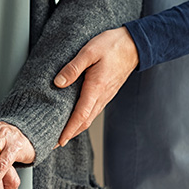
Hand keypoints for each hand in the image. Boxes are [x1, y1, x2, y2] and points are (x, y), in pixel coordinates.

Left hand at [54, 27, 137, 145]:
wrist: (134, 45)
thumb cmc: (112, 46)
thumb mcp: (89, 52)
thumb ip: (73, 68)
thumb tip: (58, 83)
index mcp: (96, 88)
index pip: (80, 116)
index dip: (69, 130)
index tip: (59, 141)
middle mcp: (101, 96)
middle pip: (84, 122)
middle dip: (69, 134)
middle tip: (54, 143)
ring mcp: (105, 96)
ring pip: (89, 118)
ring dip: (76, 128)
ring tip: (62, 134)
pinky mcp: (106, 93)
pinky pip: (93, 111)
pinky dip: (83, 119)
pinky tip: (75, 119)